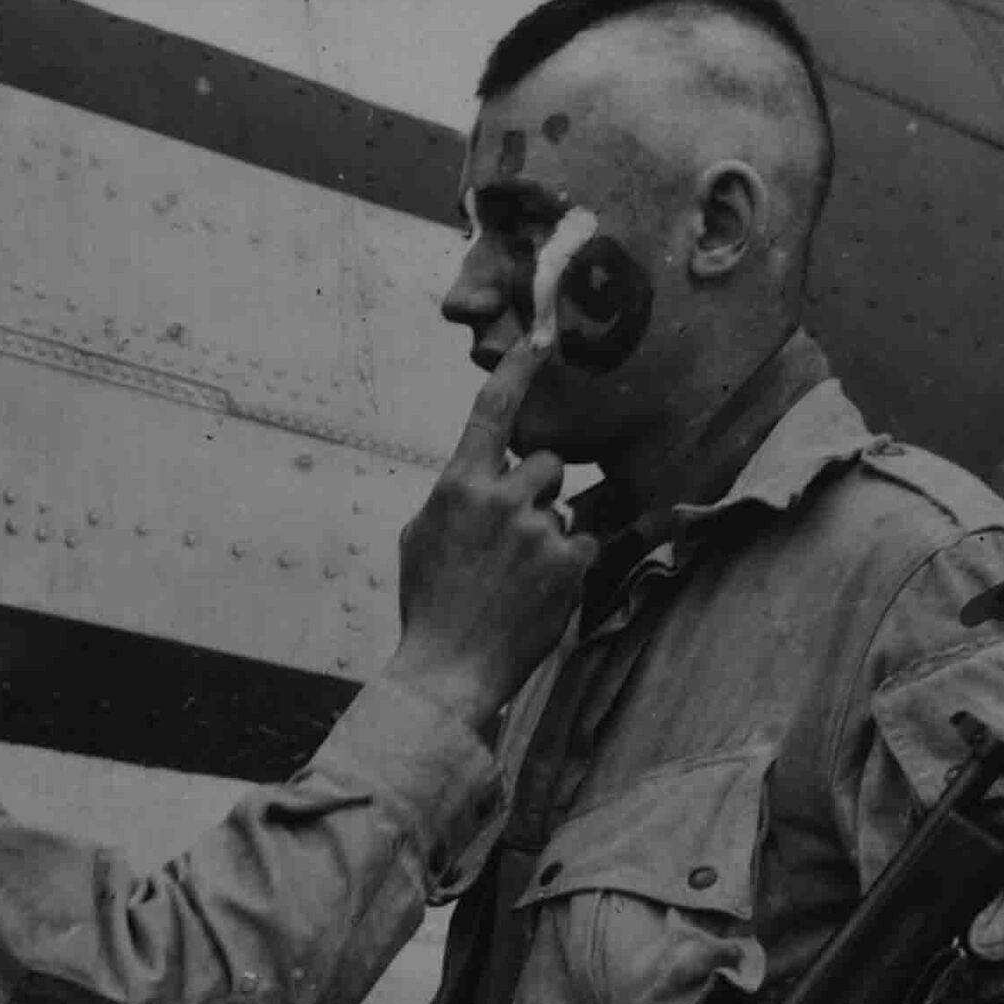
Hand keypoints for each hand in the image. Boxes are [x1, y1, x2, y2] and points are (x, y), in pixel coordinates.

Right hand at [385, 328, 594, 734]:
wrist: (448, 669)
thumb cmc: (429, 603)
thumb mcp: (420, 537)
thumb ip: (454, 496)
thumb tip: (477, 478)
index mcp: (458, 485)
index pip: (493, 411)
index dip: (519, 367)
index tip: (543, 335)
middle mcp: (500, 499)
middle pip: (548, 464)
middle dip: (539, 491)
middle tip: (514, 536)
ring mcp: (537, 531)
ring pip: (564, 509)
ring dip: (549, 533)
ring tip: (516, 578)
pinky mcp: (568, 565)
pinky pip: (583, 546)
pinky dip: (566, 567)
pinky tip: (536, 594)